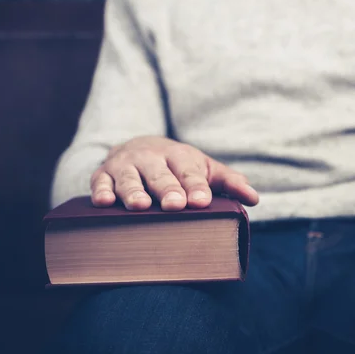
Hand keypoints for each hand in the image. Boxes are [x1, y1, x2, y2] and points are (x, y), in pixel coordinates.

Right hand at [90, 136, 258, 210]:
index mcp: (179, 156)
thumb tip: (254, 199)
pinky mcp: (103, 175)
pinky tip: (104, 202)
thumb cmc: (178, 166)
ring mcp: (126, 166)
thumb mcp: (204, 169)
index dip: (195, 186)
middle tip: (176, 205)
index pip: (189, 171)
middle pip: (160, 175)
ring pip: (129, 179)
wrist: (139, 147)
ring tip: (140, 206)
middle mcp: (151, 158)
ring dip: (134, 192)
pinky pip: (100, 183)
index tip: (202, 201)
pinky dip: (101, 191)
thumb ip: (228, 182)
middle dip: (168, 189)